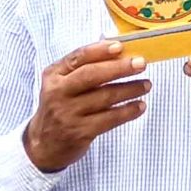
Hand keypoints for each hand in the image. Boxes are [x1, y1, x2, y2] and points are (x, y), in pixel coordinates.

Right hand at [22, 38, 150, 173]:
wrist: (43, 145)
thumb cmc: (61, 106)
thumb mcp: (61, 84)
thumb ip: (82, 67)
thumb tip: (117, 49)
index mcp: (53, 75)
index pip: (77, 57)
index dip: (100, 50)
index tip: (120, 46)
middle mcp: (58, 93)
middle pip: (91, 75)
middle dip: (119, 68)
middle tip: (141, 63)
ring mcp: (68, 114)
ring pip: (104, 97)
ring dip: (130, 89)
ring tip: (146, 85)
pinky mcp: (79, 132)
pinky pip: (109, 119)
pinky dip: (128, 111)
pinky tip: (140, 106)